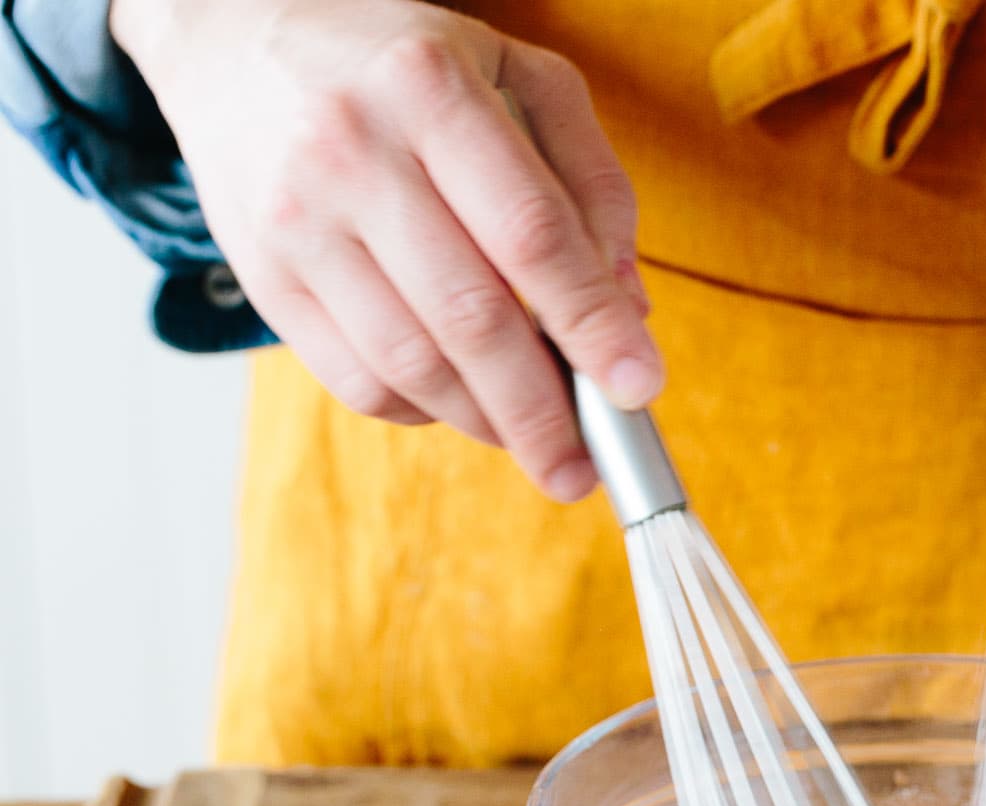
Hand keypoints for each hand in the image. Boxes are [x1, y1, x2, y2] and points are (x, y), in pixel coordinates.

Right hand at [111, 0, 659, 500]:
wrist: (233, 37)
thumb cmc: (404, 65)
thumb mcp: (519, 78)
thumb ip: (590, 183)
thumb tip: (627, 307)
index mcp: (431, 89)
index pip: (531, 232)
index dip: (592, 323)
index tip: (636, 388)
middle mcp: (354, 151)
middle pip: (470, 317)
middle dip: (540, 411)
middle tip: (583, 466)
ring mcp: (299, 219)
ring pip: (410, 362)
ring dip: (485, 420)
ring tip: (533, 437)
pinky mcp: (262, 275)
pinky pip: (354, 378)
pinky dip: (420, 411)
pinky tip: (459, 402)